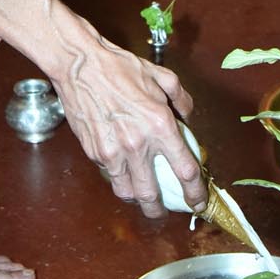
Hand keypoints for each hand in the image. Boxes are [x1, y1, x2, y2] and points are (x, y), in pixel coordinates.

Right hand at [52, 41, 201, 217]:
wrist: (80, 66)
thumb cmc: (121, 68)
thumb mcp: (164, 78)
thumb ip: (182, 100)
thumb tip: (188, 119)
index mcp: (161, 126)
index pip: (185, 171)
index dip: (195, 193)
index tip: (199, 202)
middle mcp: (138, 144)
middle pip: (152, 194)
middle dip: (161, 210)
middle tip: (166, 212)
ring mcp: (112, 151)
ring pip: (127, 191)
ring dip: (138, 200)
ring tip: (145, 199)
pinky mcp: (93, 151)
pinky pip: (110, 174)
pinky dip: (120, 179)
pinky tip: (126, 173)